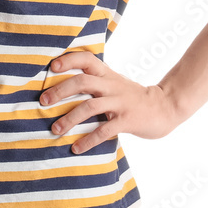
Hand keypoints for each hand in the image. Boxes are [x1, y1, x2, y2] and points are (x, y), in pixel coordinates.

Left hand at [40, 48, 178, 153]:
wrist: (165, 107)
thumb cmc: (133, 97)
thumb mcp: (114, 83)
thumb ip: (95, 82)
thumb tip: (62, 87)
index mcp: (107, 75)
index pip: (87, 58)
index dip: (69, 60)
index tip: (52, 67)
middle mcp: (112, 86)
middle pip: (82, 81)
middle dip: (60, 91)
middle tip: (43, 102)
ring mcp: (120, 103)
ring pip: (90, 107)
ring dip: (69, 119)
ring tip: (55, 129)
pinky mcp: (127, 120)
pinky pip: (104, 130)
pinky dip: (88, 140)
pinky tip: (76, 148)